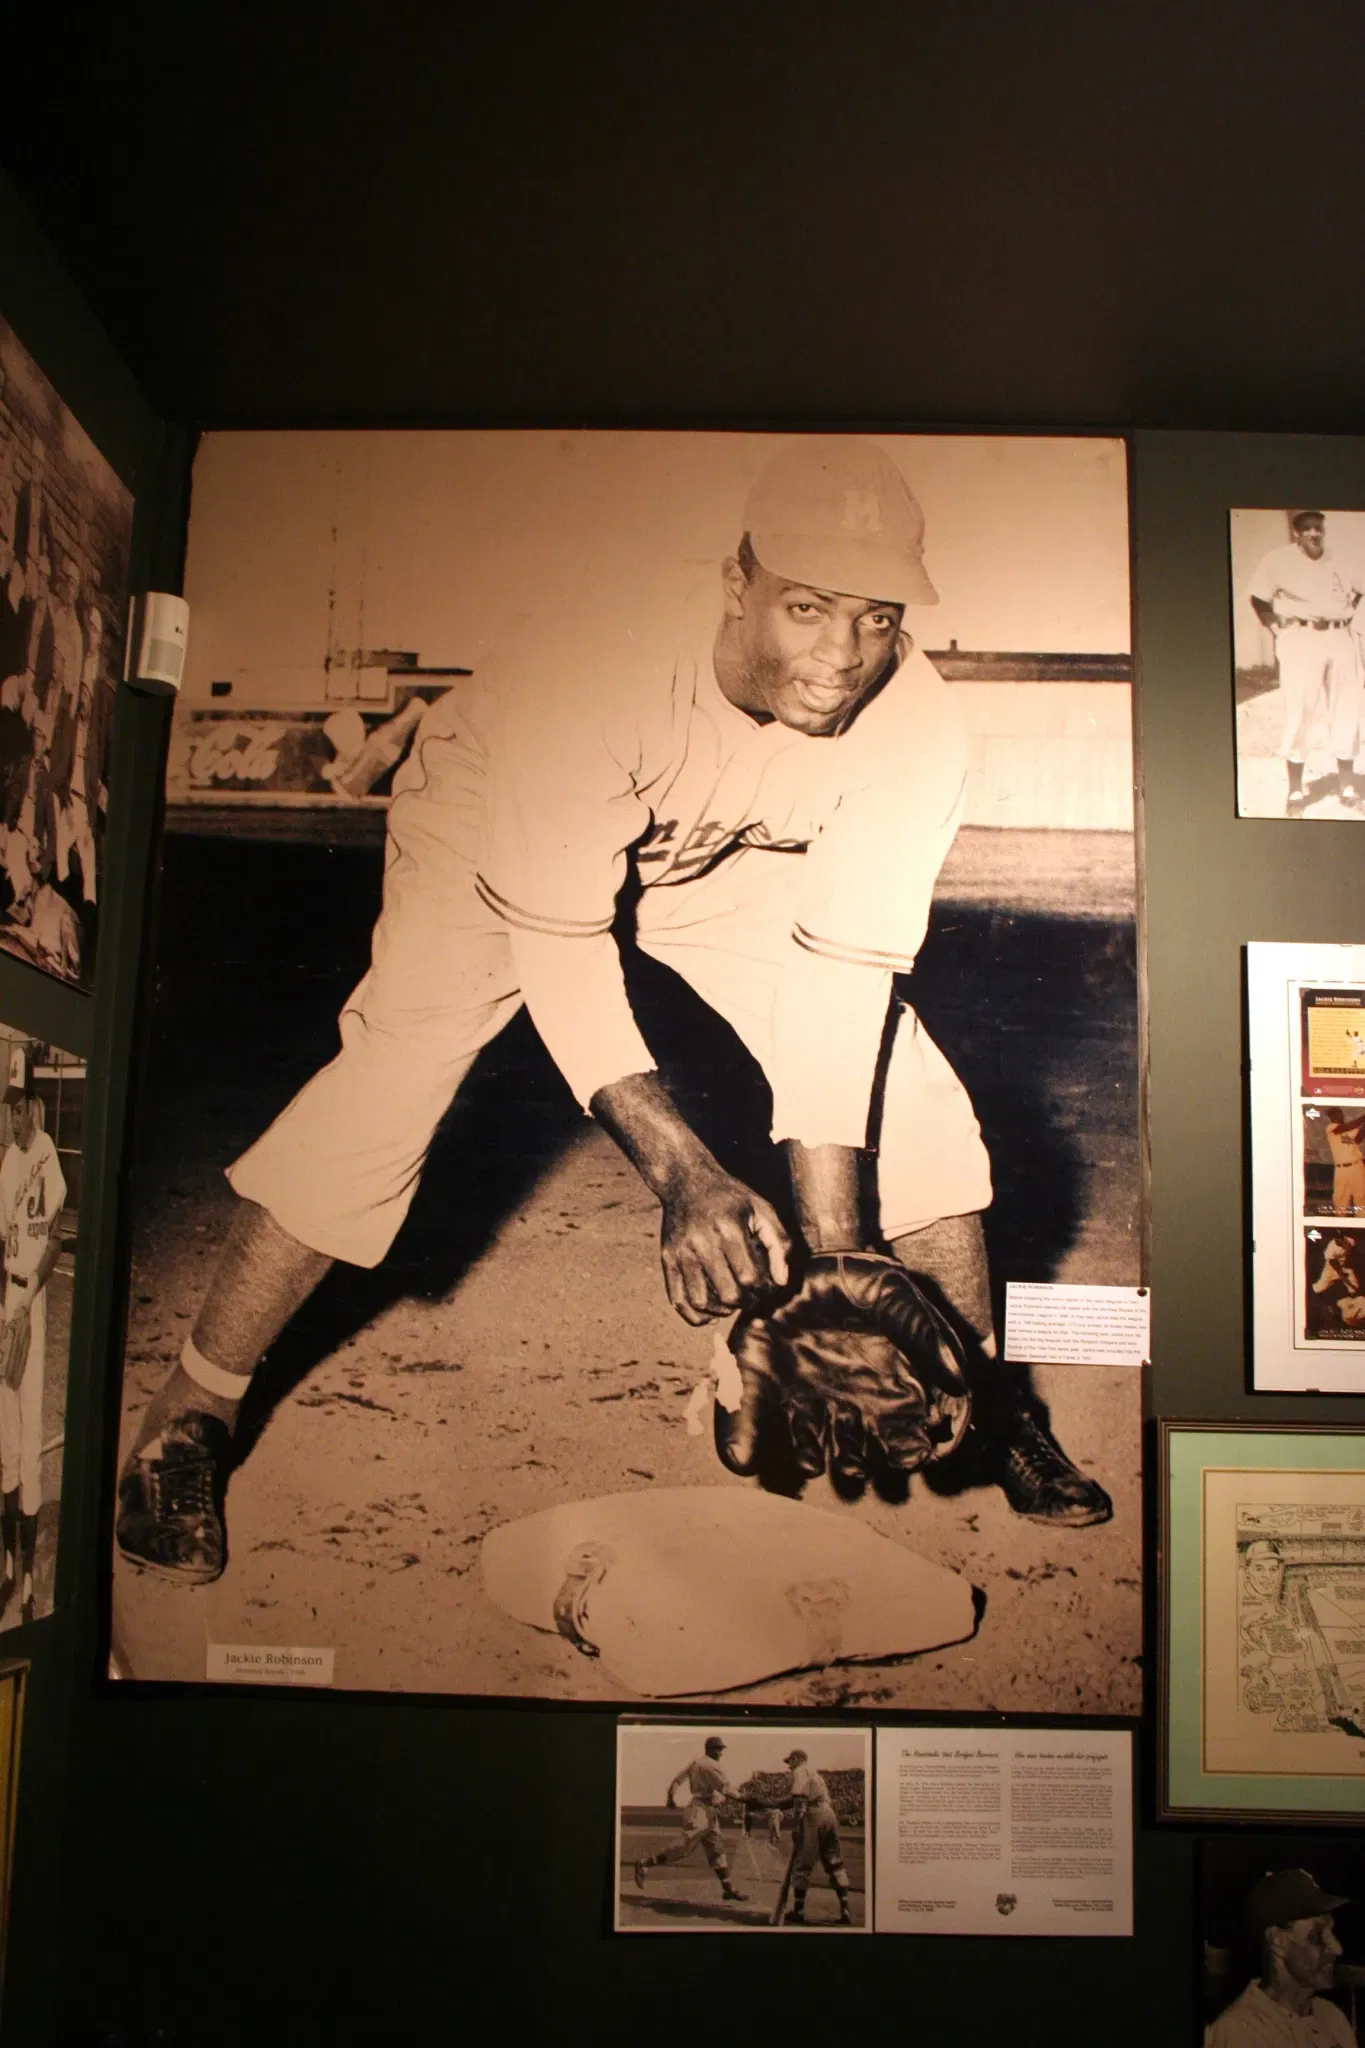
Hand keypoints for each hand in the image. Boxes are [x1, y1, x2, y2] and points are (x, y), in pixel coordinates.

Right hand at [660, 1161, 789, 1326]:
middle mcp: (702, 1243)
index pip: (751, 1278)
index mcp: (729, 1230)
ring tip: (732, 1300)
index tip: (766, 1284)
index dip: (764, 1290)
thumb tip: (780, 1281)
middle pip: (729, 1294)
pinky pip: (678, 1300)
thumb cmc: (731, 1197)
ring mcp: (682, 1253)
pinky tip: (710, 1312)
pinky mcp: (667, 1259)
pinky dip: (695, 1315)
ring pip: (702, 1302)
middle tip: (751, 1293)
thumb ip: (779, 1244)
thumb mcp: (762, 1209)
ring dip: (722, 1310)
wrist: (686, 1180)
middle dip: (746, 1301)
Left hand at [715, 1252, 970, 1483]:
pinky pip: (752, 1418)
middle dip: (854, 1465)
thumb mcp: (895, 1297)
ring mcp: (800, 1396)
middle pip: (854, 1452)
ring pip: (808, 1446)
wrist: (804, 1257)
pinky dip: (744, 1440)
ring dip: (810, 1459)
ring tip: (813, 1460)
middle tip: (854, 1465)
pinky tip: (744, 1457)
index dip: (905, 1452)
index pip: (899, 1436)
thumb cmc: (856, 1280)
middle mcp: (842, 1402)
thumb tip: (959, 1383)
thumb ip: (925, 1335)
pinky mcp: (760, 1383)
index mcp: (879, 1389)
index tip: (909, 1455)